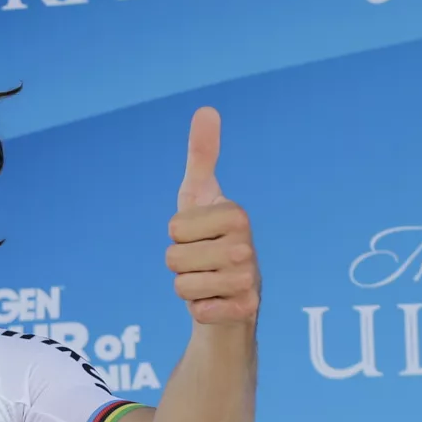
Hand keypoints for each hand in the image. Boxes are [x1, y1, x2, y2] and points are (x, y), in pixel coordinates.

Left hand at [165, 107, 259, 324]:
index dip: (177, 235)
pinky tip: (216, 304)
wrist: (230, 295)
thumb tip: (207, 108)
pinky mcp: (244, 312)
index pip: (173, 228)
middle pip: (173, 258)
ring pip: (181, 286)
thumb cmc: (209, 239)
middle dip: (179, 264)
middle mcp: (248, 247)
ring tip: (208, 282)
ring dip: (188, 288)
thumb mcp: (200, 194)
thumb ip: (201, 154)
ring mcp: (249, 281)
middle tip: (201, 262)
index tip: (198, 236)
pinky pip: (197, 311)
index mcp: (237, 215)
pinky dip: (199, 310)